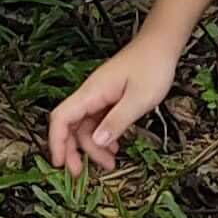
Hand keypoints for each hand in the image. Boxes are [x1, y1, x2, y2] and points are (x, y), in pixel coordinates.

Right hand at [48, 35, 177, 176]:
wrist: (161, 44)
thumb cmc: (152, 66)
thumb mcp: (139, 100)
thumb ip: (117, 122)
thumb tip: (97, 141)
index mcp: (92, 93)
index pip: (62, 118)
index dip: (56, 142)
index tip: (59, 163)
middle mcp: (91, 95)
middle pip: (70, 126)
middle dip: (73, 151)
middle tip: (81, 173)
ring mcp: (99, 97)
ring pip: (86, 127)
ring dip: (94, 147)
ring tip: (110, 163)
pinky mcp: (108, 99)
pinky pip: (98, 122)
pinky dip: (104, 137)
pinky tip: (115, 147)